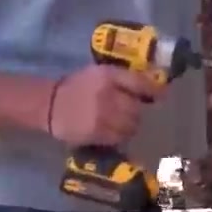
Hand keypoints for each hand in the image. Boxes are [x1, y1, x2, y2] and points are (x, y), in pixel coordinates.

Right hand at [46, 65, 163, 146]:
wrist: (49, 104)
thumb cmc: (77, 86)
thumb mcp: (100, 73)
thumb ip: (124, 78)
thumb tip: (153, 87)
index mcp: (108, 75)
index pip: (140, 83)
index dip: (155, 91)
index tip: (162, 96)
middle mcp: (107, 94)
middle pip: (137, 108)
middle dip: (138, 111)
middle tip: (132, 113)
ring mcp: (102, 115)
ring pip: (130, 125)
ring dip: (131, 125)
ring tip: (123, 124)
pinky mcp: (96, 133)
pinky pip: (119, 137)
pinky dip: (120, 136)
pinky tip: (114, 132)